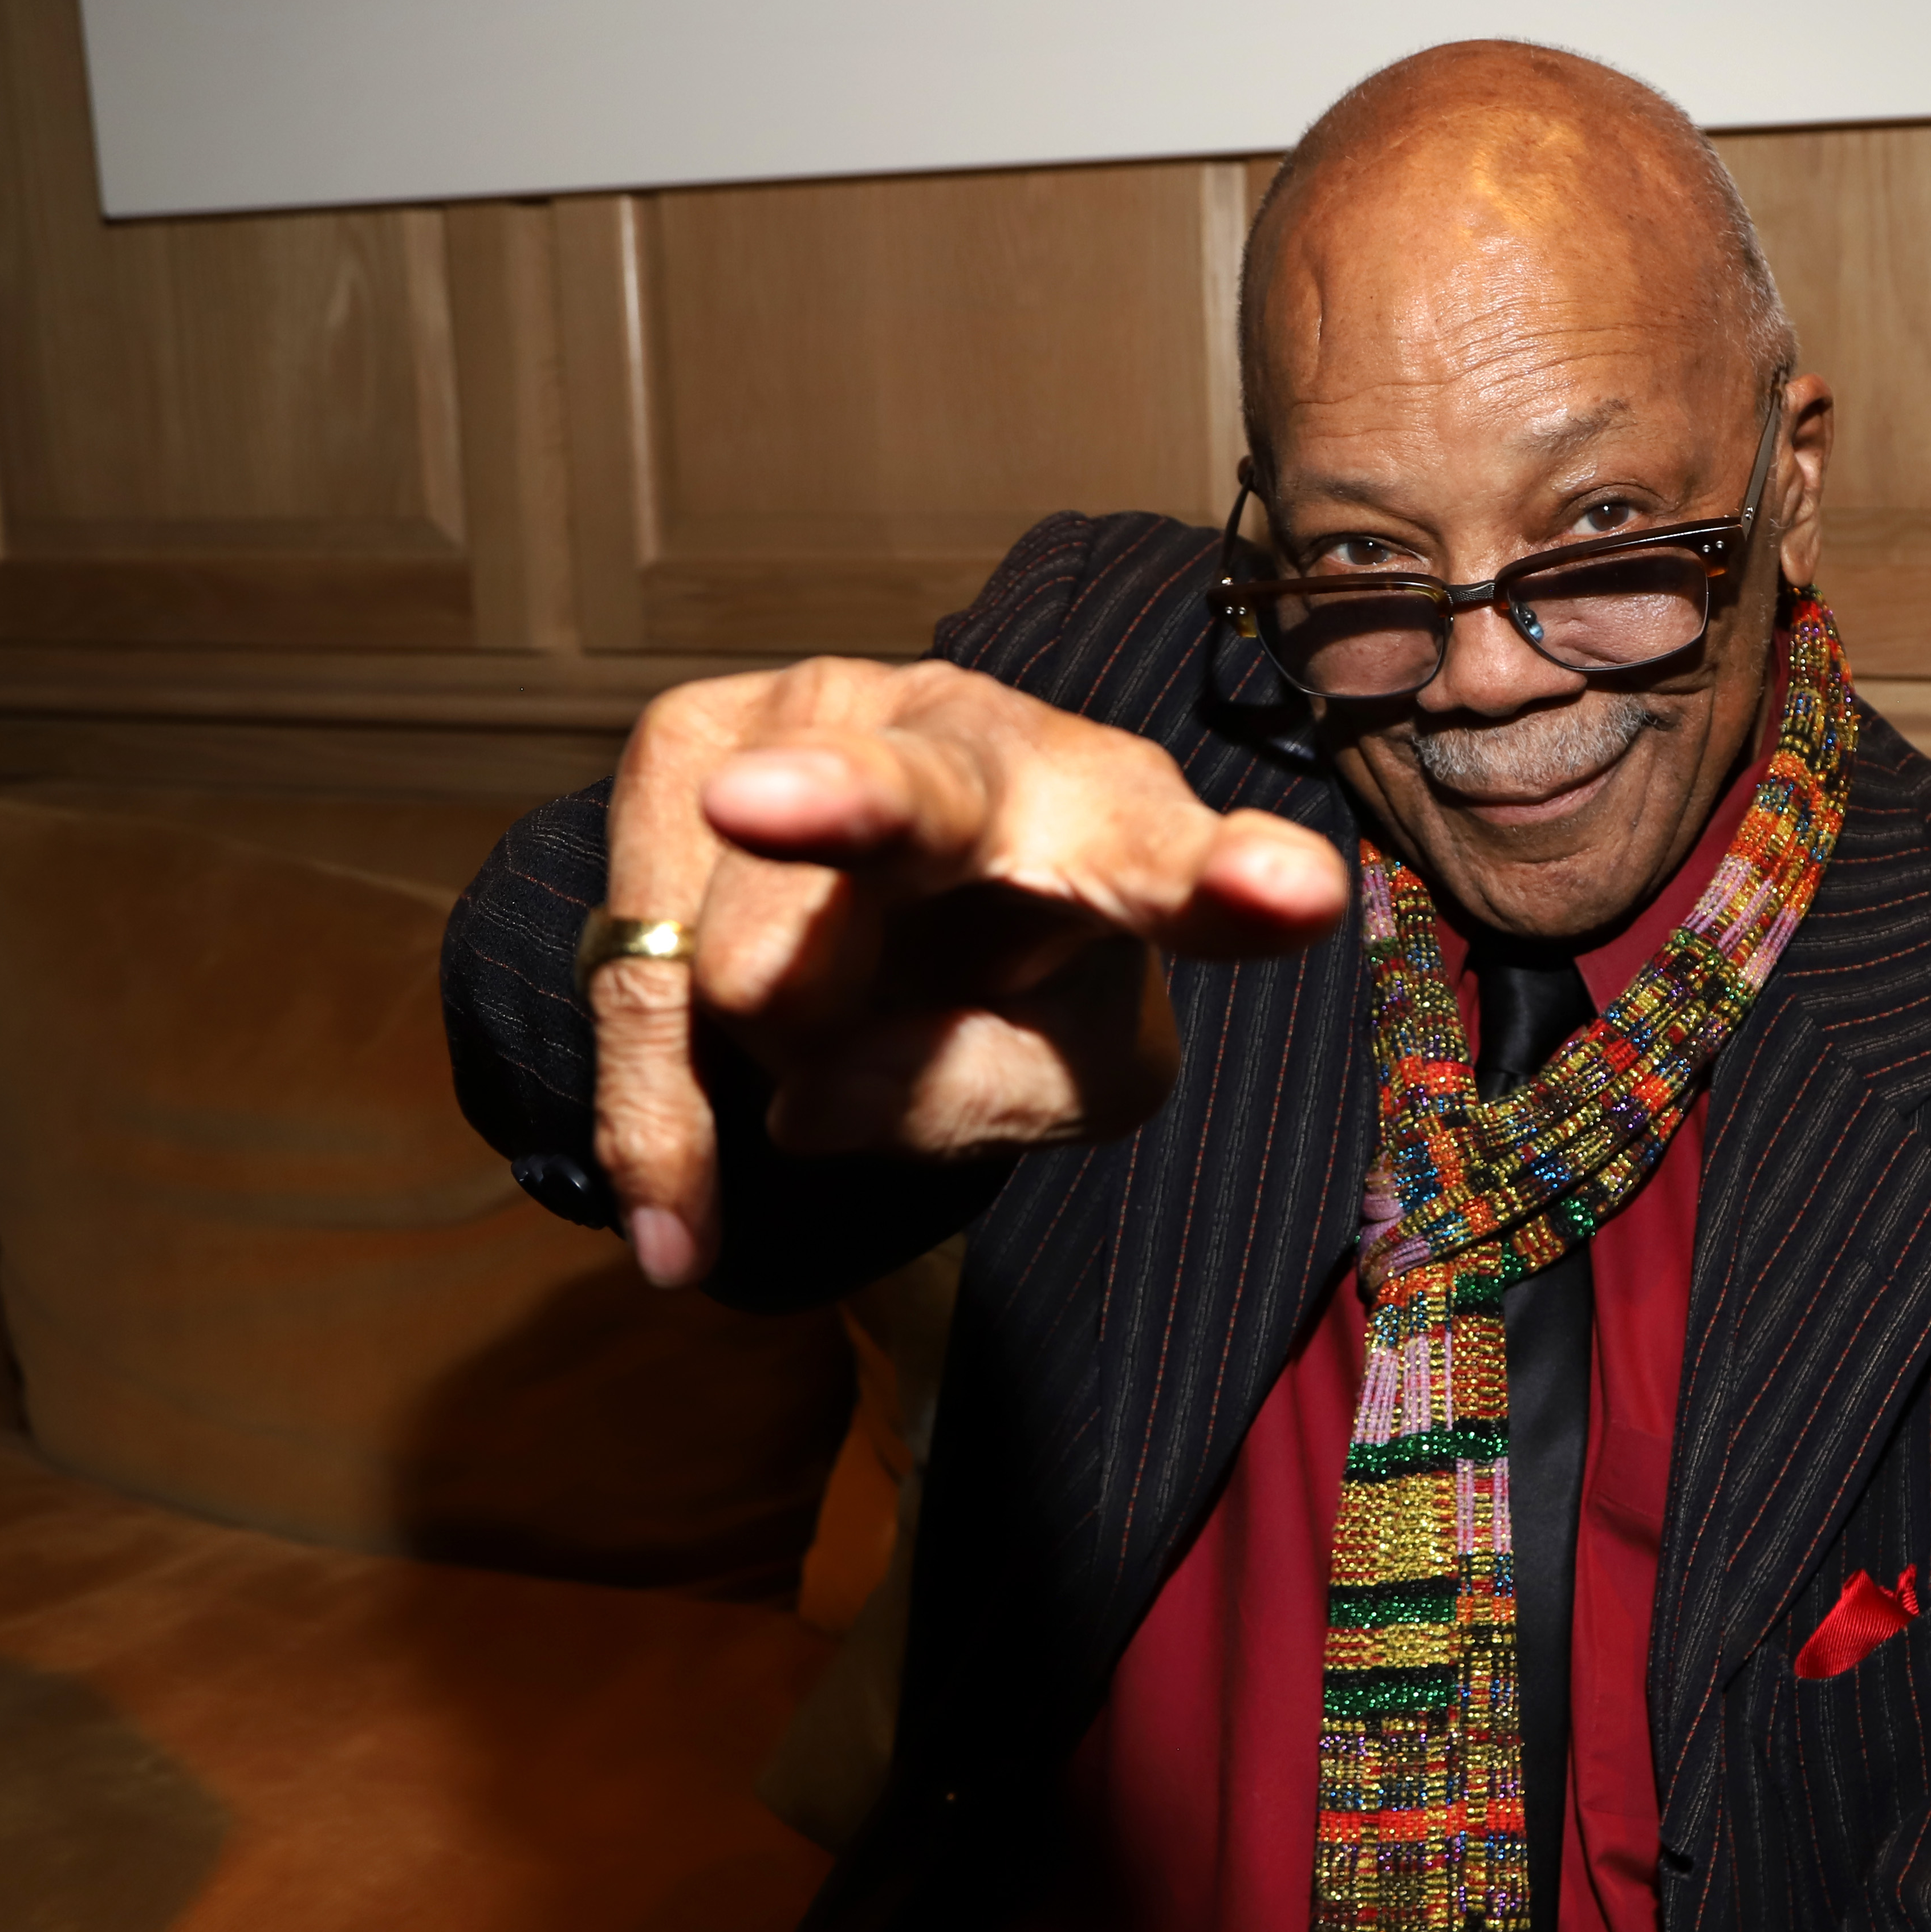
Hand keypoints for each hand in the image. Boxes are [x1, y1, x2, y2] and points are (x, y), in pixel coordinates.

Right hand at [588, 656, 1347, 1287]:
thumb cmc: (1027, 984)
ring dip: (779, 1062)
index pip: (1180, 860)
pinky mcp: (688, 744)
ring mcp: (820, 716)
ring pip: (752, 973)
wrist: (902, 885)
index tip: (1291, 895)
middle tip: (760, 807)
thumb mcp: (1069, 1077)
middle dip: (846, 802)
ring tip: (831, 1032)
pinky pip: (639, 979)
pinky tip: (681, 1215)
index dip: (1232, 881)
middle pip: (918, 797)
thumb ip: (982, 1097)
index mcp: (1121, 824)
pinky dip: (661, 1117)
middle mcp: (978, 739)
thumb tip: (804, 1098)